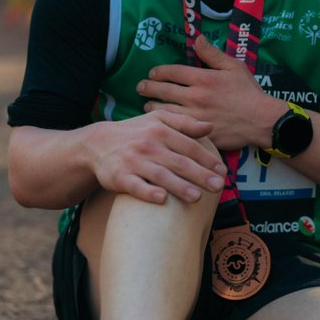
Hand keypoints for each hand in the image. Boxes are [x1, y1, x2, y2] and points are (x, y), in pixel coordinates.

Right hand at [87, 109, 226, 204]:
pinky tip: (161, 199)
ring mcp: (133, 161)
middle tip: (218, 187)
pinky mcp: (119, 177)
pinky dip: (147, 192)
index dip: (207, 159)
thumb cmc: (135, 132)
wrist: (97, 144)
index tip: (222, 171)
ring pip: (160, 175)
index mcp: (160, 131)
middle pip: (178, 162)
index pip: (189, 146)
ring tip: (197, 197)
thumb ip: (185, 122)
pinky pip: (135, 186)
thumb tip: (210, 126)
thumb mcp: (158, 120)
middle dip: (200, 175)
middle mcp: (148, 145)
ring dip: (179, 186)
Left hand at [137, 34, 284, 150]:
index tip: (152, 74)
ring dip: (152, 107)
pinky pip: (175, 128)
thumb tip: (197, 38)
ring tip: (147, 106)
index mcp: (203, 78)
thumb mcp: (234, 66)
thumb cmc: (248, 92)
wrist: (261, 120)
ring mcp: (195, 116)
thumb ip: (212, 53)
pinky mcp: (198, 133)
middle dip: (147, 88)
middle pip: (162, 91)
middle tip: (140, 87)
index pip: (171, 72)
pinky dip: (165, 125)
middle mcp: (195, 97)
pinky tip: (161, 124)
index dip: (158, 72)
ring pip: (164, 111)